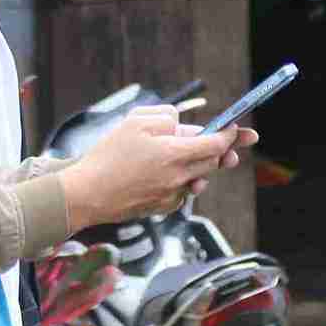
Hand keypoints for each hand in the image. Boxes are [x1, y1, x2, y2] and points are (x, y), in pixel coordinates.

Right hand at [58, 107, 258, 229]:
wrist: (87, 194)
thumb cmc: (108, 156)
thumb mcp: (136, 121)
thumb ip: (166, 117)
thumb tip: (182, 125)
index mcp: (174, 154)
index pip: (215, 144)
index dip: (230, 135)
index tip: (238, 129)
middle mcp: (178, 178)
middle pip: (213, 163)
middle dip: (225, 152)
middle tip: (234, 145)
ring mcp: (171, 196)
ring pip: (199, 178)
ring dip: (203, 167)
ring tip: (194, 157)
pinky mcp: (162, 208)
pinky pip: (182, 192)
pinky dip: (182, 181)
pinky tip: (165, 175)